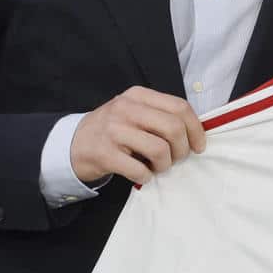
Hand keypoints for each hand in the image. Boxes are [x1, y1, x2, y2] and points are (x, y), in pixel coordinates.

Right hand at [69, 86, 205, 185]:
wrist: (73, 144)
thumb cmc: (112, 129)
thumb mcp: (133, 112)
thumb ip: (160, 115)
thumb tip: (195, 133)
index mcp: (138, 95)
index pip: (179, 107)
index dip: (195, 129)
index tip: (199, 145)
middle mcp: (126, 109)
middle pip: (173, 128)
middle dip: (182, 149)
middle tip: (177, 159)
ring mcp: (114, 131)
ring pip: (159, 149)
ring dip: (165, 165)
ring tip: (158, 167)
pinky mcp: (105, 154)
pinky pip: (139, 170)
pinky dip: (146, 177)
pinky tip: (142, 175)